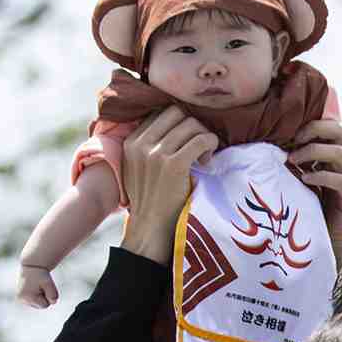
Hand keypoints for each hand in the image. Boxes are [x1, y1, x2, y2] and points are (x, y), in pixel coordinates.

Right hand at [16, 264, 58, 308]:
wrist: (31, 267)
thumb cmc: (41, 275)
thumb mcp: (49, 284)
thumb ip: (53, 294)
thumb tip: (53, 302)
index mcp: (27, 297)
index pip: (45, 305)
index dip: (47, 296)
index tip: (43, 287)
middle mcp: (21, 299)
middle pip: (41, 306)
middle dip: (43, 297)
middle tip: (40, 286)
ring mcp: (20, 299)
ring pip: (37, 304)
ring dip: (40, 296)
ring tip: (36, 286)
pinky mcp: (20, 298)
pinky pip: (33, 302)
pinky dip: (36, 296)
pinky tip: (33, 288)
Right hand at [119, 108, 216, 262]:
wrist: (149, 229)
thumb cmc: (150, 199)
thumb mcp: (139, 167)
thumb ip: (149, 146)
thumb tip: (177, 125)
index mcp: (131, 141)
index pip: (161, 113)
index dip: (180, 123)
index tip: (188, 140)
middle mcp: (140, 144)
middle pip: (177, 113)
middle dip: (194, 126)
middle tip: (199, 147)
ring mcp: (155, 153)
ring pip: (191, 125)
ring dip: (204, 137)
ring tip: (203, 158)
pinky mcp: (173, 165)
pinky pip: (200, 140)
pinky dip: (210, 145)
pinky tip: (207, 161)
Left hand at [288, 120, 341, 254]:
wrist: (321, 250)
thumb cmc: (303, 218)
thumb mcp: (294, 185)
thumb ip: (290, 168)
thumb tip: (265, 148)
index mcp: (331, 163)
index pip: (332, 130)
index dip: (312, 125)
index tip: (289, 134)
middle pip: (341, 132)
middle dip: (316, 129)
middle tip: (294, 140)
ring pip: (339, 153)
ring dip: (313, 152)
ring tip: (292, 161)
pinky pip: (340, 181)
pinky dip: (321, 176)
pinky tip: (304, 180)